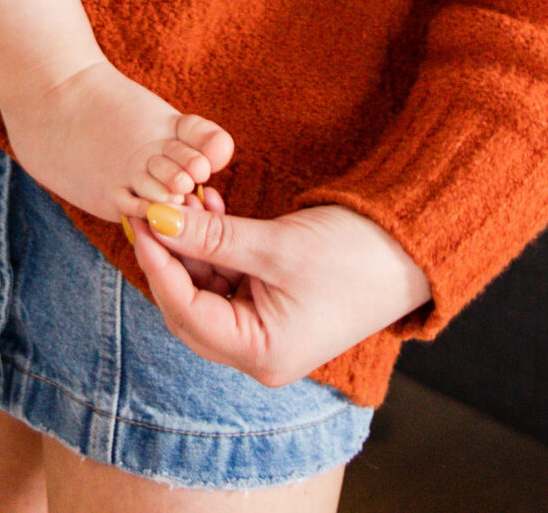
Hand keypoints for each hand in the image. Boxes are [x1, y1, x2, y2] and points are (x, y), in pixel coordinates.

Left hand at [129, 198, 431, 389]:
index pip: (186, 312)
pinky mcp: (269, 304)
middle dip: (169, 253)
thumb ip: (211, 237)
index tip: (138, 217)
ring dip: (191, 242)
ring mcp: (263, 330)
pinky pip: (224, 277)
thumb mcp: (275, 245)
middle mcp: (257, 352)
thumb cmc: (353, 256)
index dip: (157, 263)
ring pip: (203, 287)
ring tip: (189, 194)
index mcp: (261, 354)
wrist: (409, 250)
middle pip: (187, 305)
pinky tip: (211, 205)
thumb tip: (156, 220)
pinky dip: (213, 243)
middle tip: (150, 203)